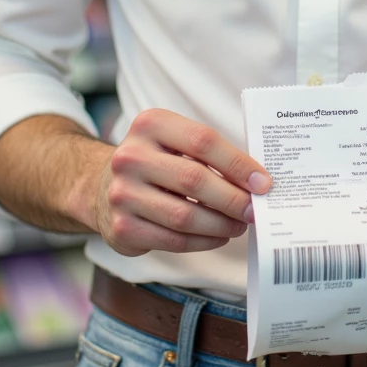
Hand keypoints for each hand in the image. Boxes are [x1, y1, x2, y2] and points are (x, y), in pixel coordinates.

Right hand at [93, 109, 270, 256]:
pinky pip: (173, 240)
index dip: (238, 164)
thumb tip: (255, 181)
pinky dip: (203, 241)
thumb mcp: (174, 141)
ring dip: (221, 224)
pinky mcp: (122, 228)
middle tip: (255, 210)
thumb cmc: (155, 162)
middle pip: (195, 180)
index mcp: (149, 124)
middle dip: (233, 199)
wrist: (103, 187)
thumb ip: (209, 153)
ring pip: (185, 216)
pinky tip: (217, 236)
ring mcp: (122, 194)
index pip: (203, 141)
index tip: (263, 183)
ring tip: (239, 224)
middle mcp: (130, 156)